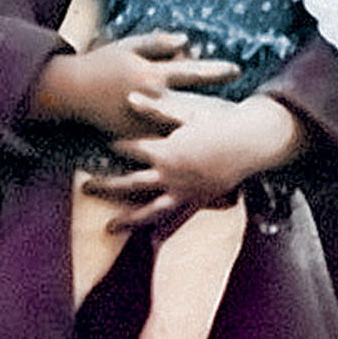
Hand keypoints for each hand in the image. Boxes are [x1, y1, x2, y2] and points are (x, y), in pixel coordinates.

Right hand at [32, 32, 238, 138]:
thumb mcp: (128, 45)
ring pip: (177, 129)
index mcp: (151, 74)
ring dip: (199, 130)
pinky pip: (157, 140)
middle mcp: (150, 100)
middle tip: (239, 108)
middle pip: (193, 105)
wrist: (71, 91)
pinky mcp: (131, 136)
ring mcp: (141, 121)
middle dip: (217, 105)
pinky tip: (193, 149)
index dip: (216, 71)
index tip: (236, 70)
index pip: (192, 73)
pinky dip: (174, 142)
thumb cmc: (101, 63)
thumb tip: (186, 41)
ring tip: (222, 133)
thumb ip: (158, 43)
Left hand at [83, 92, 302, 229]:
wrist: (252, 142)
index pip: (130, 149)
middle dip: (105, 185)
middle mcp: (170, 176)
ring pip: (149, 210)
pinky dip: (165, 230)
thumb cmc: (219, 122)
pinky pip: (178, 219)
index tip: (101, 143)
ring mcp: (184, 192)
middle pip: (129, 184)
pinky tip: (154, 240)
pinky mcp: (199, 201)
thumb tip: (129, 99)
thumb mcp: (186, 113)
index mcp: (165, 152)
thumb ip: (156, 109)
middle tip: (85, 188)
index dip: (114, 145)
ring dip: (127, 219)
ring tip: (109, 228)